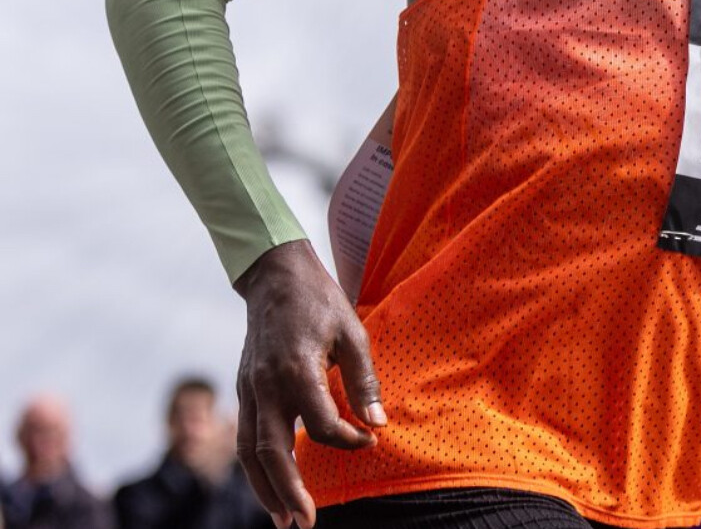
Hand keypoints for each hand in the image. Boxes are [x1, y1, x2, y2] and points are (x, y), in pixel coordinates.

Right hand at [234, 241, 384, 528]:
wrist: (275, 276)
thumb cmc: (320, 301)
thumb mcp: (351, 331)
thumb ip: (362, 379)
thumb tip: (377, 422)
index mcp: (297, 369)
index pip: (321, 424)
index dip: (348, 438)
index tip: (370, 439)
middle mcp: (266, 386)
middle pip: (273, 452)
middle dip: (288, 492)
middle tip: (306, 523)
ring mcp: (249, 390)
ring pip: (250, 453)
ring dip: (266, 490)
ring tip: (285, 520)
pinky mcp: (243, 389)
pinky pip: (245, 438)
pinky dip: (255, 468)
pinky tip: (270, 485)